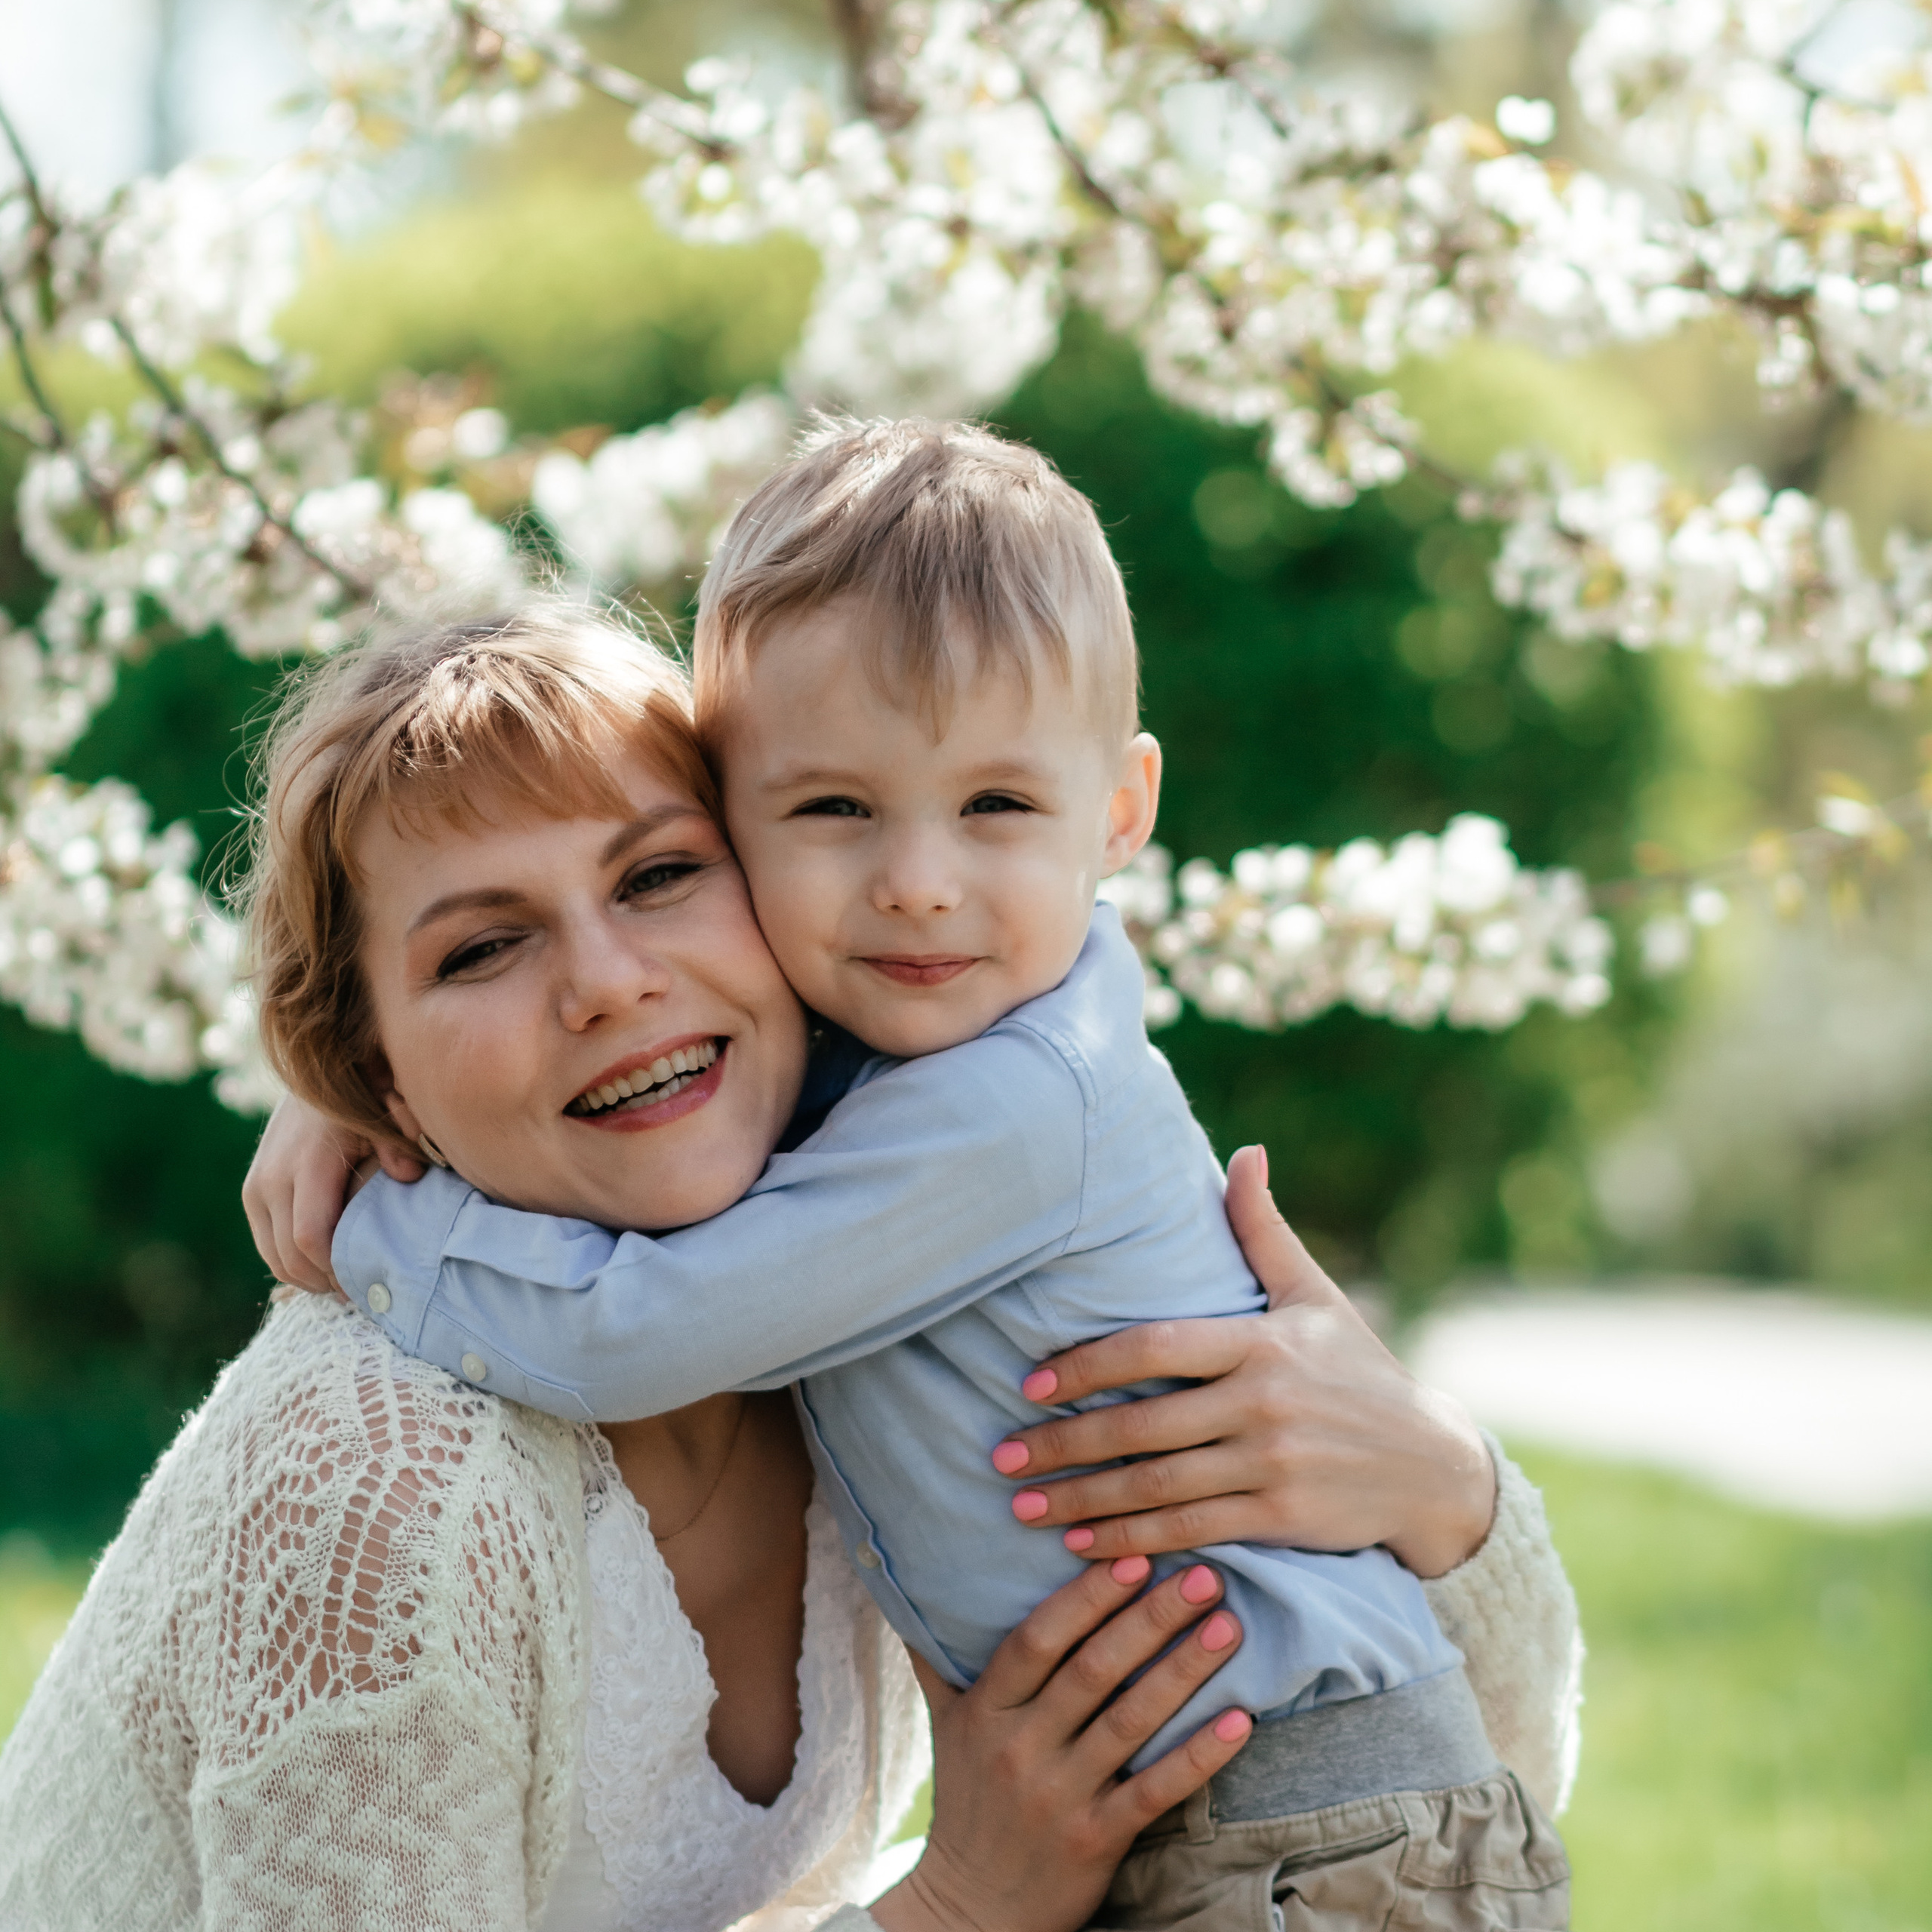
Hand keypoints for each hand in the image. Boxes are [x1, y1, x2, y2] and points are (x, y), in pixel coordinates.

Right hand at [242, 1095, 424, 1294]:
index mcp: (307, 1164)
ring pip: (274, 1258)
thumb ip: (398, 1144)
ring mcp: (256, 1187)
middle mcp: (272, 1179)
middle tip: (361, 1291)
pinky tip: (324, 1265)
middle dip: (325, 1282)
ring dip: (307, 1278)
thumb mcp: (386, 1114)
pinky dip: (292, 1262)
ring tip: (344, 1282)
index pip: (310, 1238)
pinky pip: (267, 1245)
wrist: (315, 1075)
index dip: (335, 1270)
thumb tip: (408, 1175)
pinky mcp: (251, 1192)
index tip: (366, 1280)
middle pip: (290, 1257)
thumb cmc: (362, 1099)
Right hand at [871, 1557, 1249, 1931]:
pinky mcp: (1095, 1842)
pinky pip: (1154, 1791)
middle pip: (1092, 1670)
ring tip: (1227, 1628)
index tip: (1134, 1557)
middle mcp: (1020, 1748)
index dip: (1087, 1597)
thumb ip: (939, 1656)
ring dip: (1183, 1672)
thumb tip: (915, 1584)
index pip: (1038, 1639)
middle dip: (1152, 1618)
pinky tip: (1239, 1721)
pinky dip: (1199, 1756)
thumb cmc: (965, 1800)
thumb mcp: (945, 1724)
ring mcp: (1059, 1797)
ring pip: (1129, 1722)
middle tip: (1205, 1577)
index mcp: (985, 1711)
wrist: (967, 1910)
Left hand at [990, 1145, 1496, 1579]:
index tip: (1030, 1384)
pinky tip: (1084, 1544)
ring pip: (1156, 1486)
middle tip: (1001, 1455)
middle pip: (1142, 1425)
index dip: (1087, 1365)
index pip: (1155, 1348)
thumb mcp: (1315, 1295)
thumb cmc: (1359, 1371)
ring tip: (1023, 1507)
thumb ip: (1265, 1229)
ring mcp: (1271, 1464)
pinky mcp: (1280, 1518)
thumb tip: (1245, 1150)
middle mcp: (1261, 1402)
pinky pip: (1188, 1531)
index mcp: (1259, 1342)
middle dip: (1065, 1444)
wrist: (1432, 1466)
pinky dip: (1130, 1541)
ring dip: (1083, 1499)